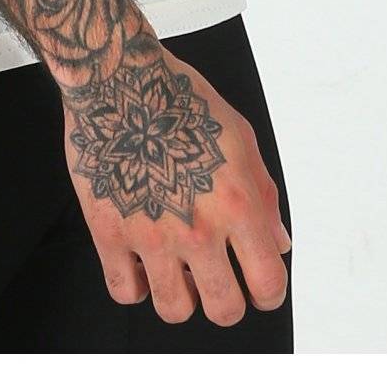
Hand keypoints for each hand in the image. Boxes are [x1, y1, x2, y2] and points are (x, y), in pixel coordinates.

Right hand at [60, 31, 291, 325]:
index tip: (258, 287)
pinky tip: (140, 261)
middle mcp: (197, 226)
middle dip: (227, 300)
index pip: (267, 283)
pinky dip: (136, 284)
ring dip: (181, 295)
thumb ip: (264, 195)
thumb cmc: (179, 98)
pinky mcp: (108, 230)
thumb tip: (278, 243)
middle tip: (218, 280)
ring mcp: (150, 233)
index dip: (268, 292)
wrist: (119, 78)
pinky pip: (125, 291)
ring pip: (175, 309)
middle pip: (223, 309)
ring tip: (176, 269)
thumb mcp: (240, 136)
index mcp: (236, 203)